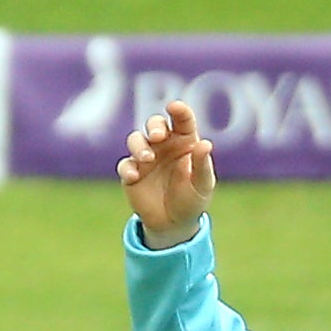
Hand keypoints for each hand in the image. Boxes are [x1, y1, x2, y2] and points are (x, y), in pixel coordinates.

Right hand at [116, 100, 215, 247]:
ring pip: (136, 139)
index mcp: (184, 141)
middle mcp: (163, 145)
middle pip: (155, 124)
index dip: (179, 110)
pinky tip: (134, 176)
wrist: (173, 224)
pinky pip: (125, 164)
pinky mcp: (131, 173)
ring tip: (148, 159)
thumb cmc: (192, 199)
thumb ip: (202, 165)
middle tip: (158, 137)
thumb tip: (205, 144)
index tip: (174, 106)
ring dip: (139, 145)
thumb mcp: (202, 185)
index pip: (182, 120)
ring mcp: (146, 157)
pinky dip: (127, 168)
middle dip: (154, 126)